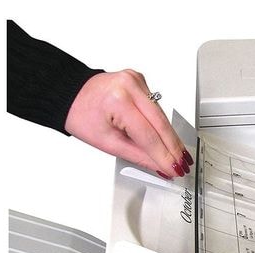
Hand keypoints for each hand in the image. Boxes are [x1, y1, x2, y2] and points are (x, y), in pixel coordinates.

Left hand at [65, 70, 192, 178]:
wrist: (71, 94)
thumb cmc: (82, 115)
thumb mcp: (109, 143)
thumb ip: (139, 156)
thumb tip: (161, 166)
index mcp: (118, 100)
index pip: (149, 135)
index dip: (164, 156)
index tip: (174, 169)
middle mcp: (130, 86)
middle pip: (160, 124)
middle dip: (173, 148)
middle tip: (183, 165)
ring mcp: (137, 81)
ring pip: (162, 116)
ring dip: (171, 138)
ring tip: (179, 156)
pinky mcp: (141, 81)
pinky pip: (157, 108)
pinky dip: (162, 125)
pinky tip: (169, 139)